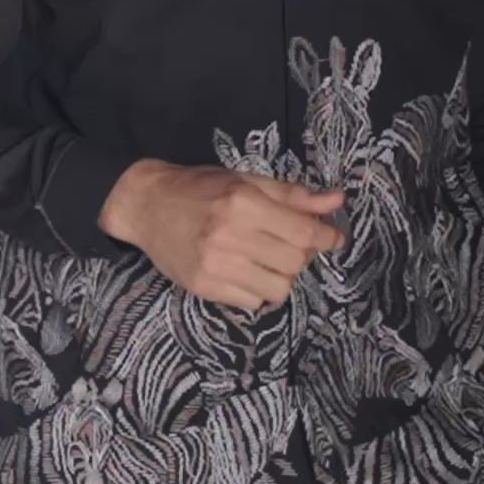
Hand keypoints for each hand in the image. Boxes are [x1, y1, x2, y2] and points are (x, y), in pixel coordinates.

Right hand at [99, 159, 346, 309]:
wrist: (147, 205)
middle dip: (302, 254)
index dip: (327, 238)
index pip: (302, 232)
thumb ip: (293, 195)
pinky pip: (252, 302)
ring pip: (277, 289)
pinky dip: (258, 289)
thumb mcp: (246, 180)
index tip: (335, 238)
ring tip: (267, 258)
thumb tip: (337, 202)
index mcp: (242, 202)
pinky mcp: (203, 288)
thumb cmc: (201, 187)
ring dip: (281, 275)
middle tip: (291, 242)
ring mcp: (214, 266)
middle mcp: (229, 236)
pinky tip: (246, 270)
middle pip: (294, 263)